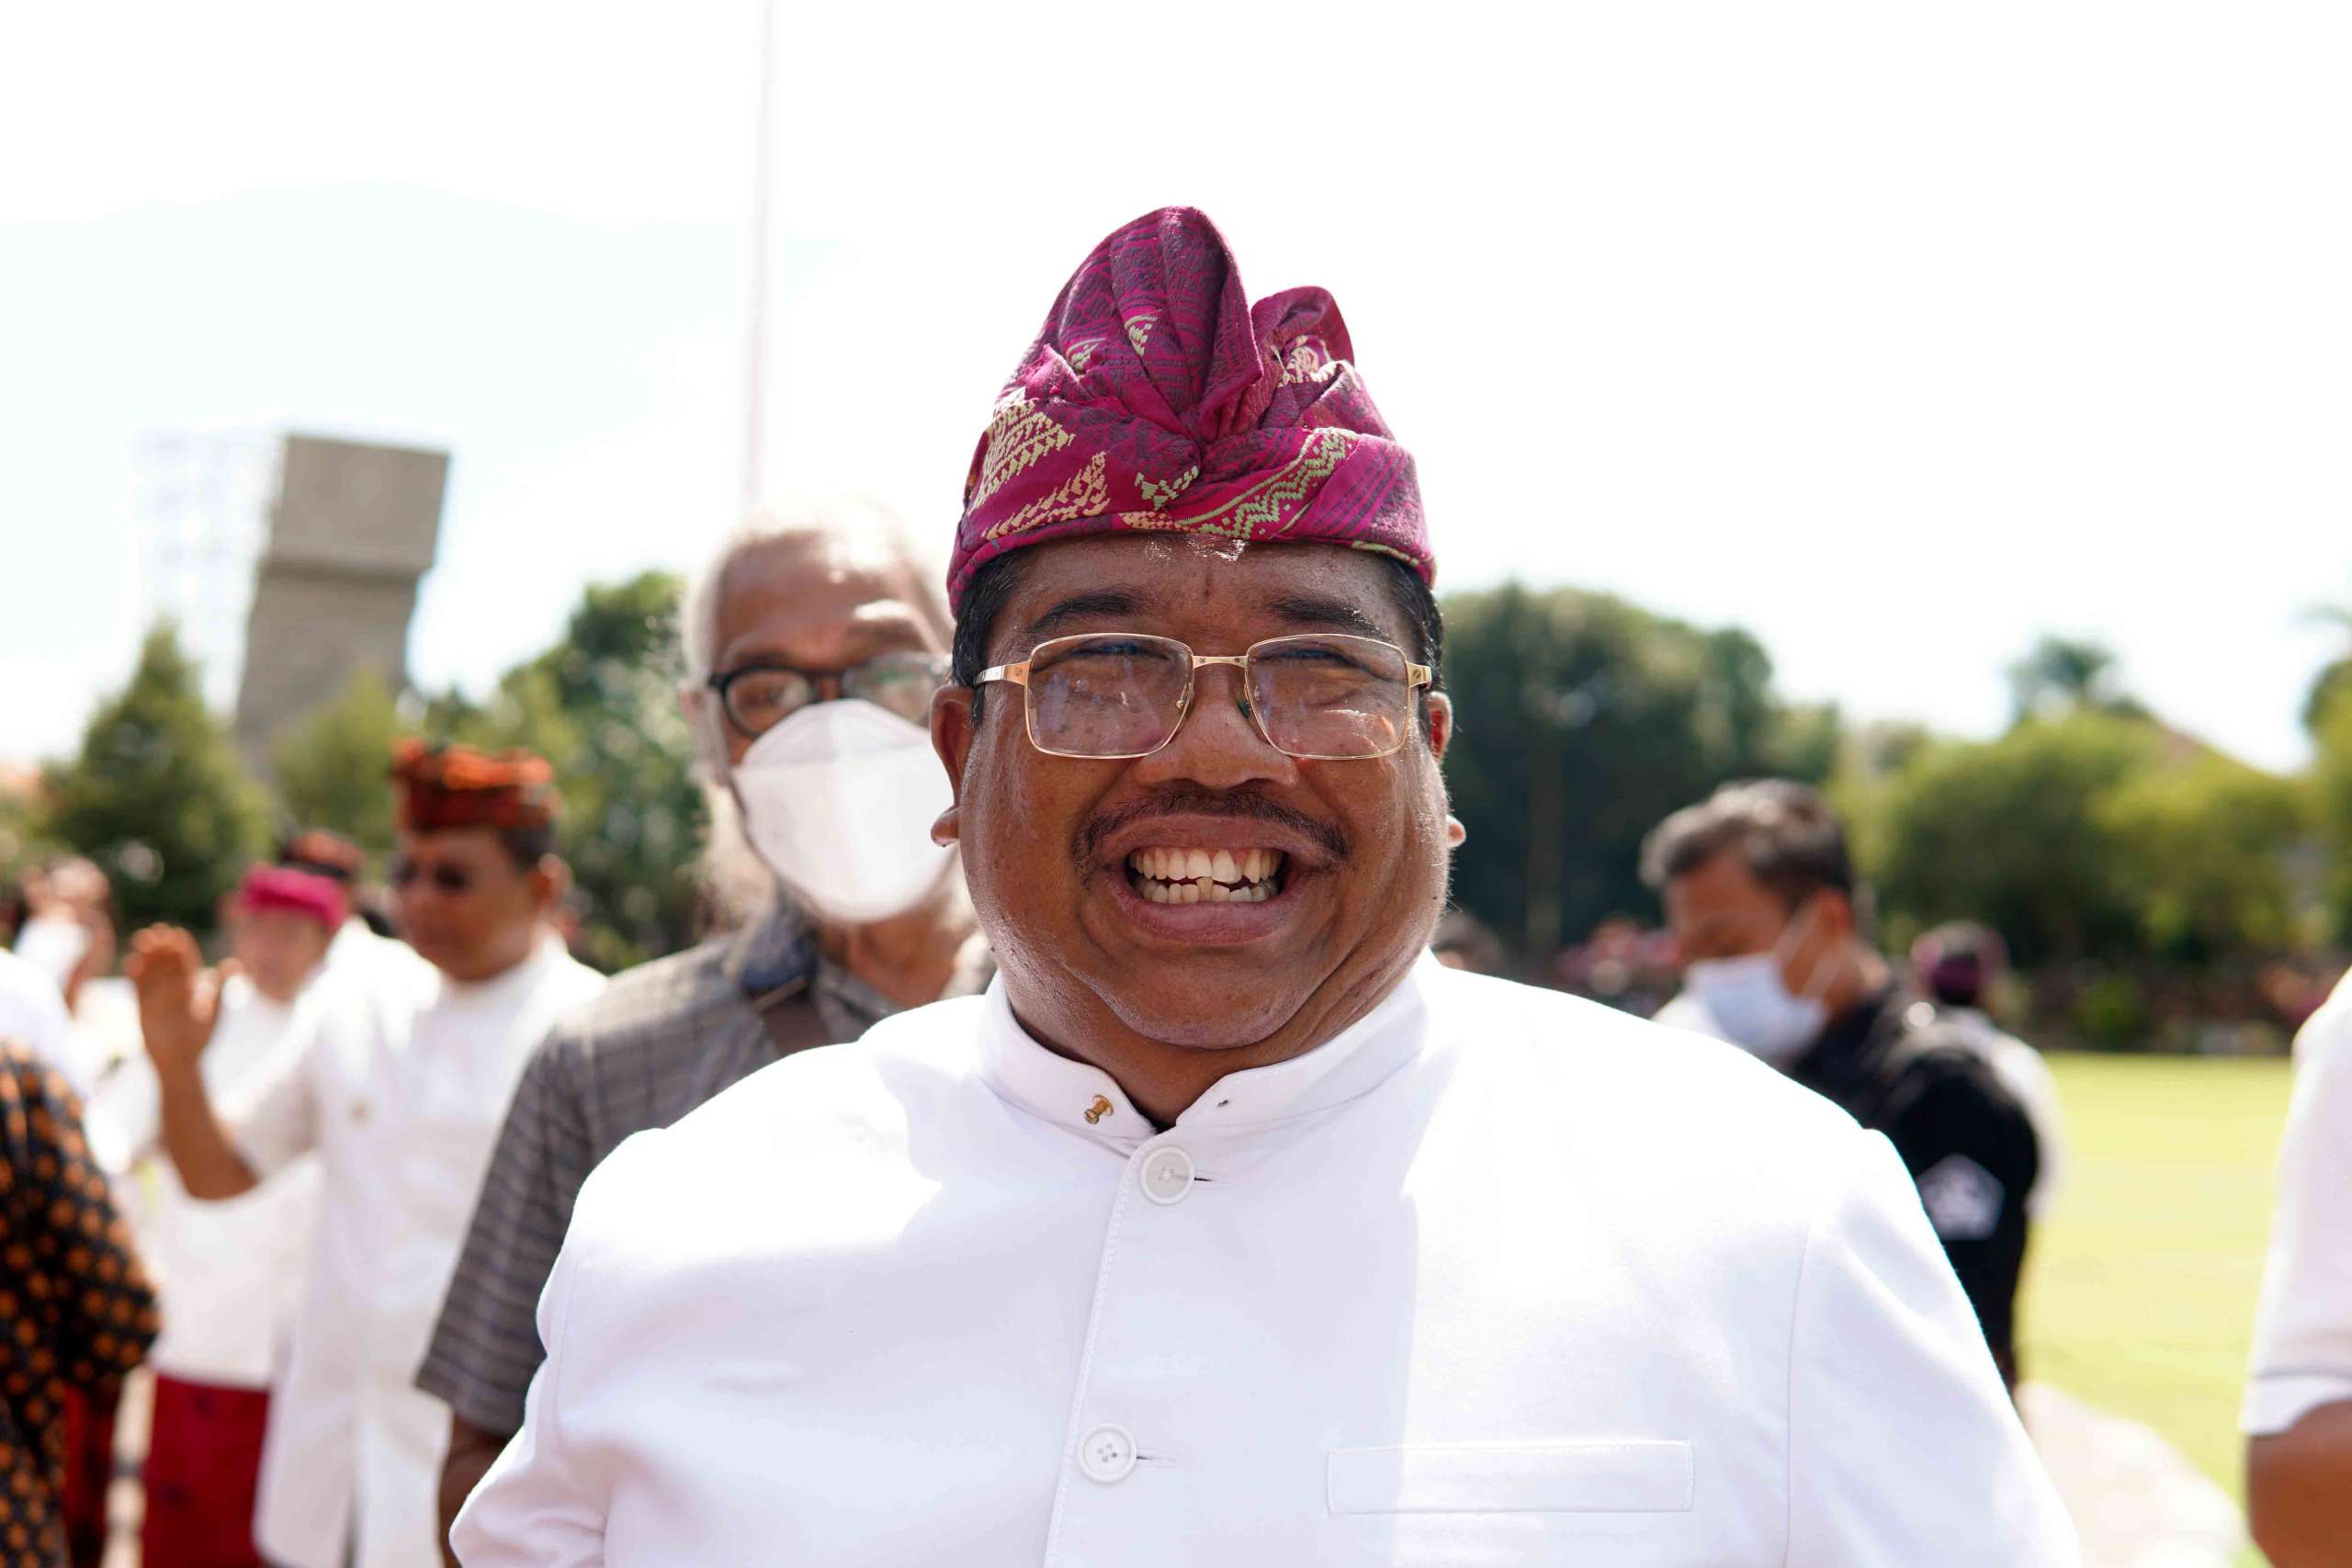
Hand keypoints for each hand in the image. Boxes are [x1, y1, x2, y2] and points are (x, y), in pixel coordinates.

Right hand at [126, 926, 233, 1076]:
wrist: (180, 1060)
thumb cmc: (200, 1037)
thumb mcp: (213, 1010)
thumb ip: (219, 987)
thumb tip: (232, 962)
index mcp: (193, 987)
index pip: (186, 963)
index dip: (181, 949)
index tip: (177, 934)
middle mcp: (174, 988)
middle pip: (167, 963)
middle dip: (162, 947)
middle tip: (157, 930)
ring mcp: (157, 996)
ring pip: (151, 971)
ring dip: (146, 955)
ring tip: (142, 939)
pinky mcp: (142, 1006)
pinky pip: (138, 986)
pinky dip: (134, 974)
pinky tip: (131, 961)